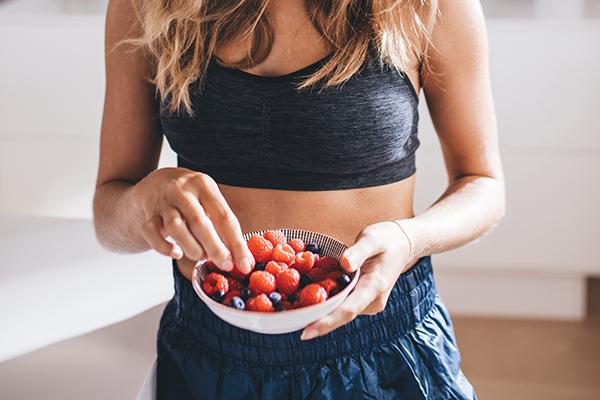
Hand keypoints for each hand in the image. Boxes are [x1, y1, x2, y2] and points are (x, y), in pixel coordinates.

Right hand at [131, 167, 253, 272]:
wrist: (154, 182)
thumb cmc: (190, 196)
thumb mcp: (208, 199)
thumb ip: (220, 222)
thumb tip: (238, 256)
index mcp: (204, 185)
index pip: (224, 217)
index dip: (236, 243)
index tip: (245, 264)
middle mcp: (182, 190)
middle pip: (200, 222)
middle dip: (215, 248)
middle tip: (226, 265)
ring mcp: (163, 202)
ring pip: (175, 227)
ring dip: (191, 247)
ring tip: (200, 256)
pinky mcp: (148, 214)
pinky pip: (151, 232)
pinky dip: (163, 247)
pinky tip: (176, 253)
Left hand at [301, 220, 411, 339]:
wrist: (404, 244)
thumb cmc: (387, 239)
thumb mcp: (372, 239)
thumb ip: (358, 251)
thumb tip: (344, 264)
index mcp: (375, 286)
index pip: (348, 310)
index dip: (326, 323)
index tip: (306, 333)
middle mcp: (372, 300)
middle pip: (340, 315)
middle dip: (315, 320)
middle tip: (287, 321)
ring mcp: (369, 303)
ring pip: (340, 311)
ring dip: (319, 311)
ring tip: (291, 311)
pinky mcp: (363, 300)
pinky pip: (343, 304)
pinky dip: (326, 301)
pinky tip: (307, 298)